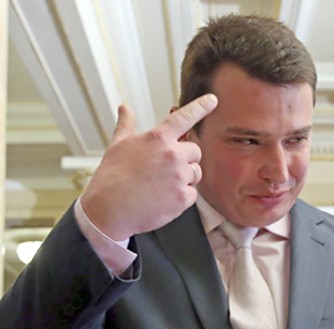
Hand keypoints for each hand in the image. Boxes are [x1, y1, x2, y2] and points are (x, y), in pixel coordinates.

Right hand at [81, 94, 217, 239]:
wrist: (108, 210)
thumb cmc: (111, 178)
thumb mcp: (117, 146)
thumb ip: (126, 125)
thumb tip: (125, 108)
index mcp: (157, 139)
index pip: (184, 118)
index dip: (201, 107)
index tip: (212, 99)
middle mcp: (172, 155)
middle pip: (195, 151)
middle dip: (185, 158)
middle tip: (165, 169)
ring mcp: (179, 177)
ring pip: (195, 172)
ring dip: (184, 177)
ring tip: (161, 184)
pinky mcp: (183, 198)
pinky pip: (192, 194)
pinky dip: (181, 197)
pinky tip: (163, 199)